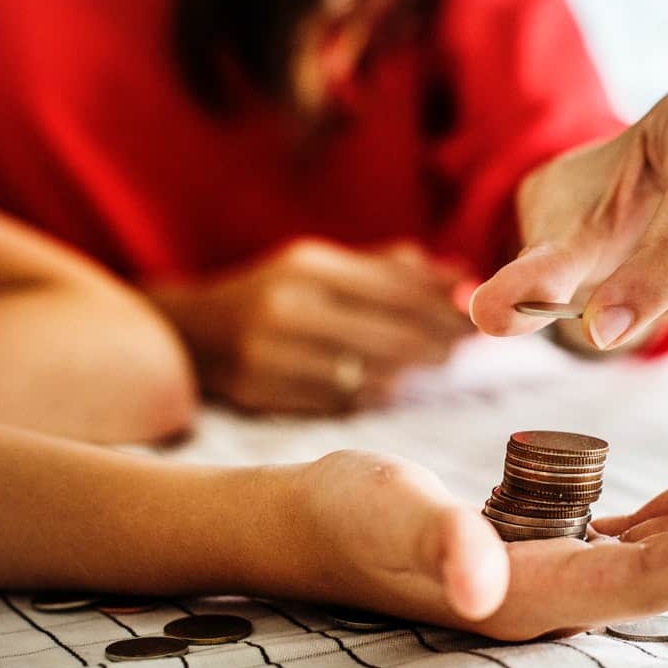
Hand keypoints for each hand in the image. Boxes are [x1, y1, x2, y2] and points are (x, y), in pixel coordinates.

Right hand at [151, 239, 473, 412]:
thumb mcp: (322, 266)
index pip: (394, 290)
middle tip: (465, 346)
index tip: (475, 316)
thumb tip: (460, 275)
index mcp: (307, 267)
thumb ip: (390, 269)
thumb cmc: (273, 294)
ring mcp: (271, 355)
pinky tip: (390, 386)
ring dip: (410, 372)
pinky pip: (338, 401)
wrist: (191, 332)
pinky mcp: (262, 393)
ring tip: (435, 363)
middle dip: (436, 342)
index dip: (442, 306)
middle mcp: (287, 308)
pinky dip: (372, 394)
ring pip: (367, 374)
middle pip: (388, 335)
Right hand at [297, 419, 667, 640]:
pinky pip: (638, 525)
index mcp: (531, 598)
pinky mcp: (551, 543)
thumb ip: (438, 545)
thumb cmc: (343, 517)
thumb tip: (478, 584)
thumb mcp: (388, 516)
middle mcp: (559, 596)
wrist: (311, 522)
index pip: (652, 580)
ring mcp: (559, 571)